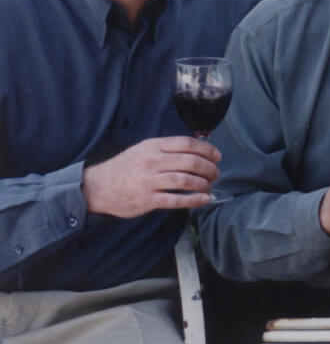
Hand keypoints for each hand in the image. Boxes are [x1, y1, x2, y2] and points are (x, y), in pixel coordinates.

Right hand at [82, 136, 221, 216]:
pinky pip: (176, 199)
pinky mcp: (147, 200)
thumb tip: (196, 150)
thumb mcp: (143, 149)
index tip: (217, 156)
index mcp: (153, 146)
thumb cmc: (125, 167)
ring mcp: (149, 181)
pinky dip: (194, 200)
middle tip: (215, 173)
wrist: (97, 187)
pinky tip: (204, 199)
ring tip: (209, 186)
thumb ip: (166, 149)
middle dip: (209, 168)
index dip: (207, 149)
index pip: (187, 143)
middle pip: (190, 162)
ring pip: (185, 180)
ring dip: (203, 183)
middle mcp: (152, 161)